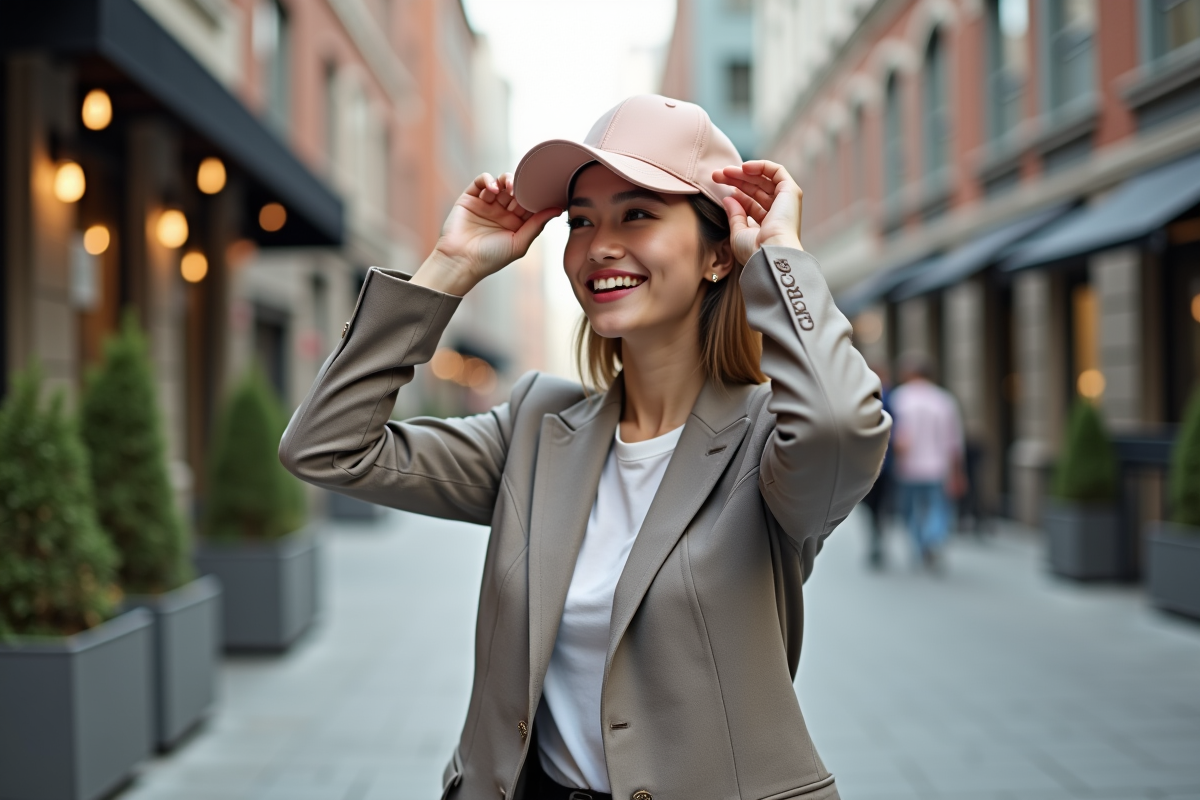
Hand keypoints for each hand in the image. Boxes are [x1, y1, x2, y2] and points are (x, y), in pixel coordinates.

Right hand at [411, 172, 560, 295]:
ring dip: (507, 180)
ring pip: (500, 183)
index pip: (529, 203)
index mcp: (515, 223)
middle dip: (523, 186)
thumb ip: (537, 225)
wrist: (461, 262)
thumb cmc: (491, 258)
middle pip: (516, 190)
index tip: (546, 191)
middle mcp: (501, 212)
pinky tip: (493, 189)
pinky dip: (488, 180)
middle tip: (526, 187)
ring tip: (509, 188)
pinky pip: (481, 181)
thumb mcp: (519, 243)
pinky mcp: (469, 198)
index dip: (537, 196)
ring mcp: (486, 203)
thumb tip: (558, 209)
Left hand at [712, 160, 802, 265]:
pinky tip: (744, 167)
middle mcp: (778, 212)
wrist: (770, 253)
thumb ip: (735, 216)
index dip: (735, 194)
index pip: (751, 204)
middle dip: (736, 180)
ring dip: (744, 172)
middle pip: (756, 189)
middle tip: (716, 175)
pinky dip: (762, 166)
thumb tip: (728, 199)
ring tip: (725, 171)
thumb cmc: (754, 251)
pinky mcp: (791, 192)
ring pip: (764, 179)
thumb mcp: (739, 233)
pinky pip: (777, 171)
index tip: (717, 187)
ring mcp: (786, 202)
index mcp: (768, 225)